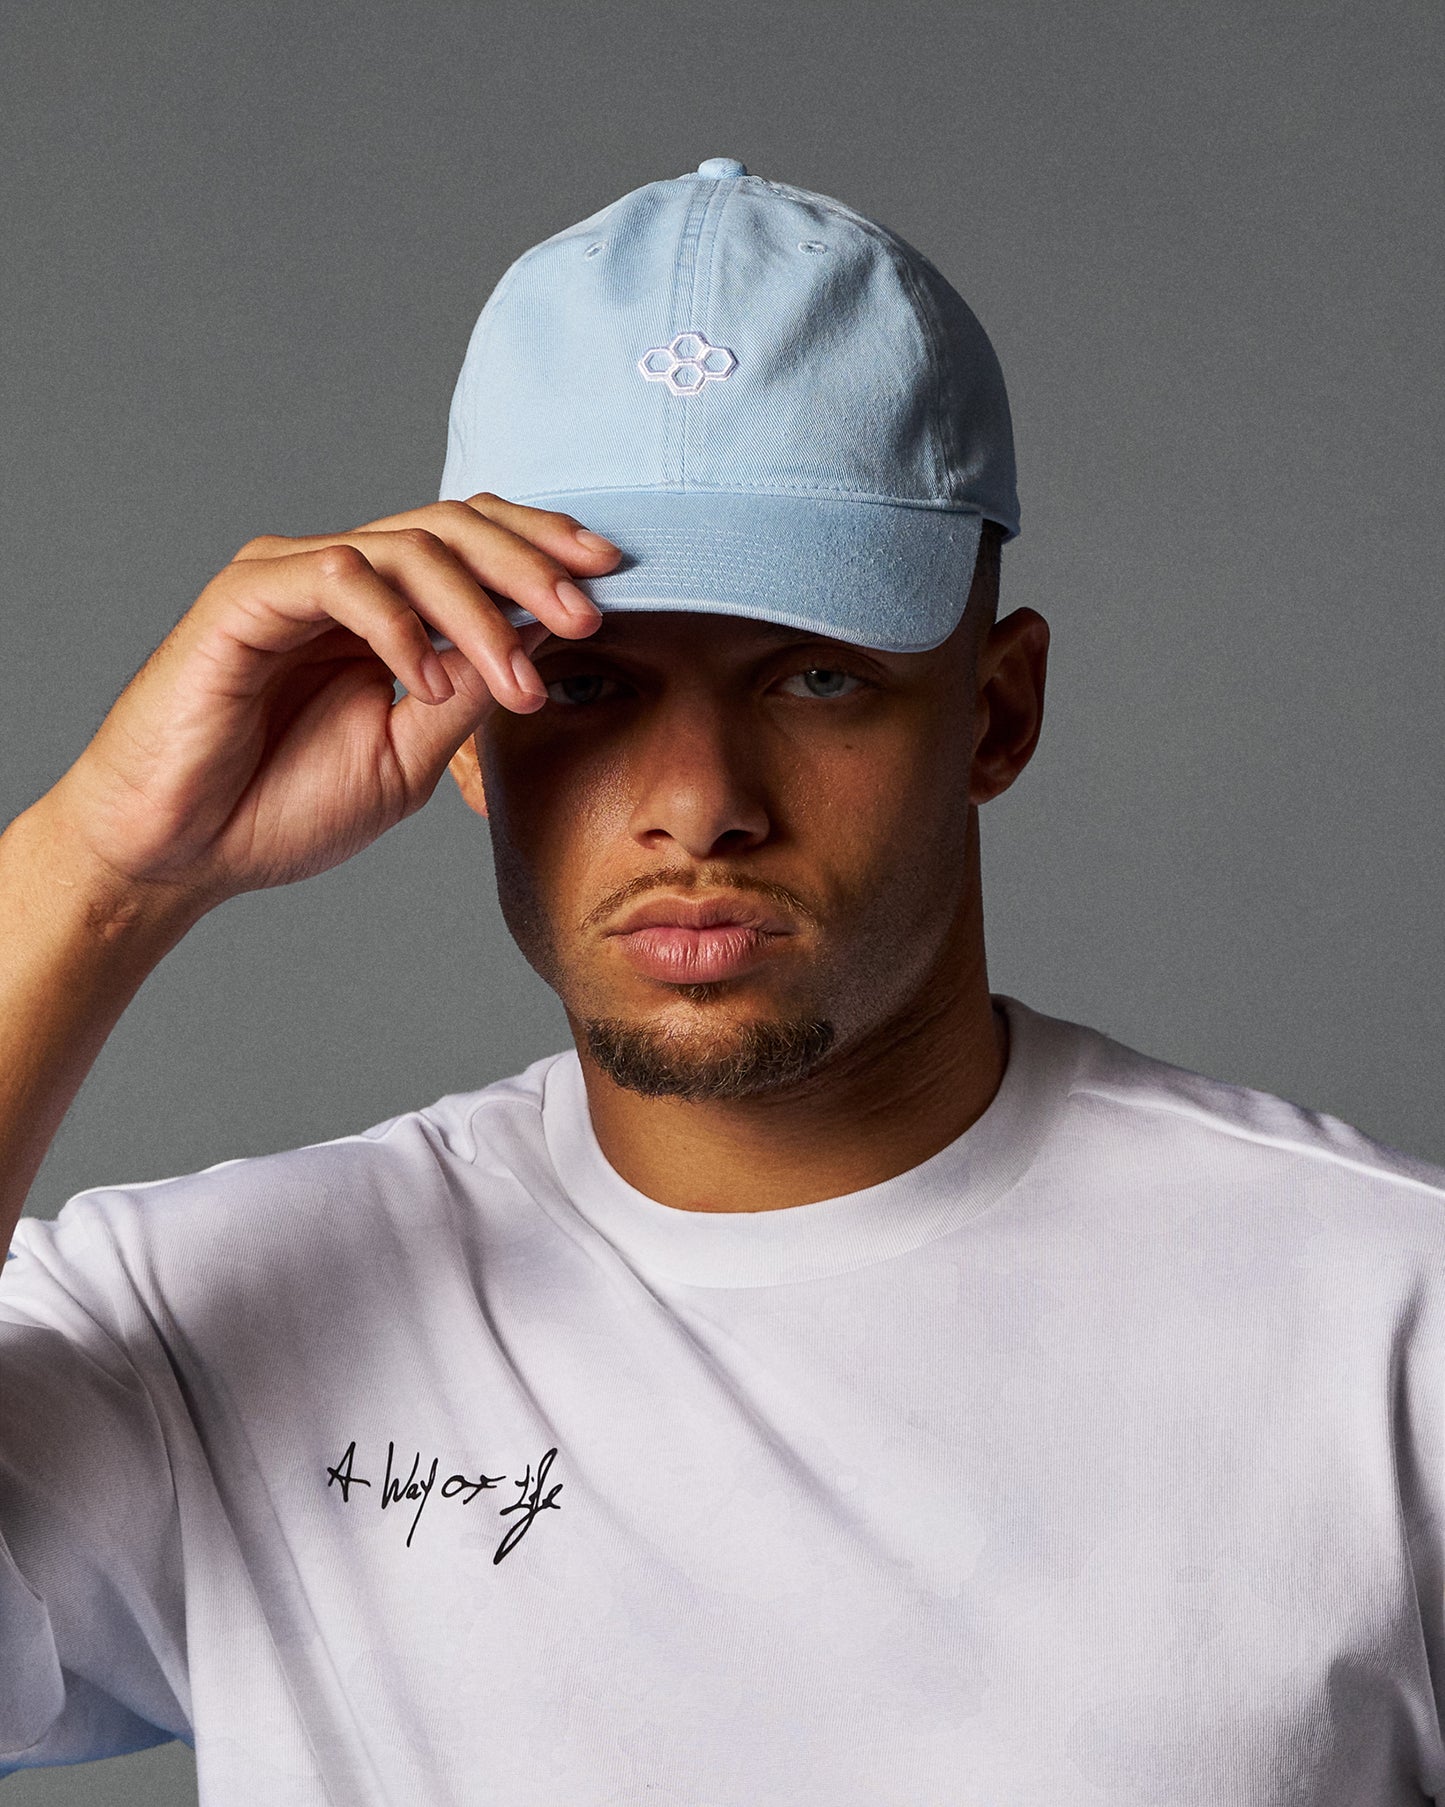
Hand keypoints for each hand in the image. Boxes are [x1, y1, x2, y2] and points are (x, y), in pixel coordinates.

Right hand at [39, 492, 620, 912]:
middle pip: (452, 526)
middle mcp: (339, 579)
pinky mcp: (244, 598)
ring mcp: (290, 579)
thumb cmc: (281, 806)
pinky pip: (339, 579)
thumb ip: (470, 693)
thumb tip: (546, 640)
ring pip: (406, 548)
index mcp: (381, 610)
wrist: (180, 852)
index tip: (611, 578)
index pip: (472, 545)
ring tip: (516, 678)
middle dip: (531, 564)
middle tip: (587, 614)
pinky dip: (397, 626)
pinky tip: (426, 682)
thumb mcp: (409, 755)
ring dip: (477, 609)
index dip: (542, 548)